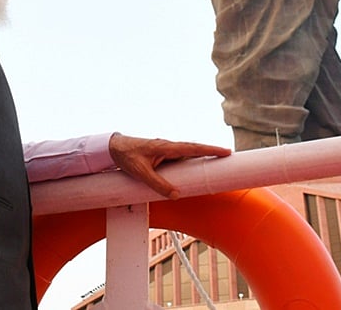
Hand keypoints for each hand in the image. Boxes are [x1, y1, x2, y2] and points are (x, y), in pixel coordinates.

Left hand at [108, 133, 230, 199]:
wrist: (113, 148)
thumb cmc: (126, 156)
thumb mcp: (141, 173)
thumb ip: (158, 184)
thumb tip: (176, 194)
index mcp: (166, 147)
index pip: (193, 148)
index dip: (210, 149)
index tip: (226, 151)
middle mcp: (168, 147)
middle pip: (194, 149)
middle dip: (211, 152)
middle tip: (227, 156)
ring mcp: (165, 150)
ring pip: (186, 154)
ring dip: (200, 157)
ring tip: (214, 164)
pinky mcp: (161, 155)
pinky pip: (178, 159)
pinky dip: (188, 162)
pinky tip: (191, 171)